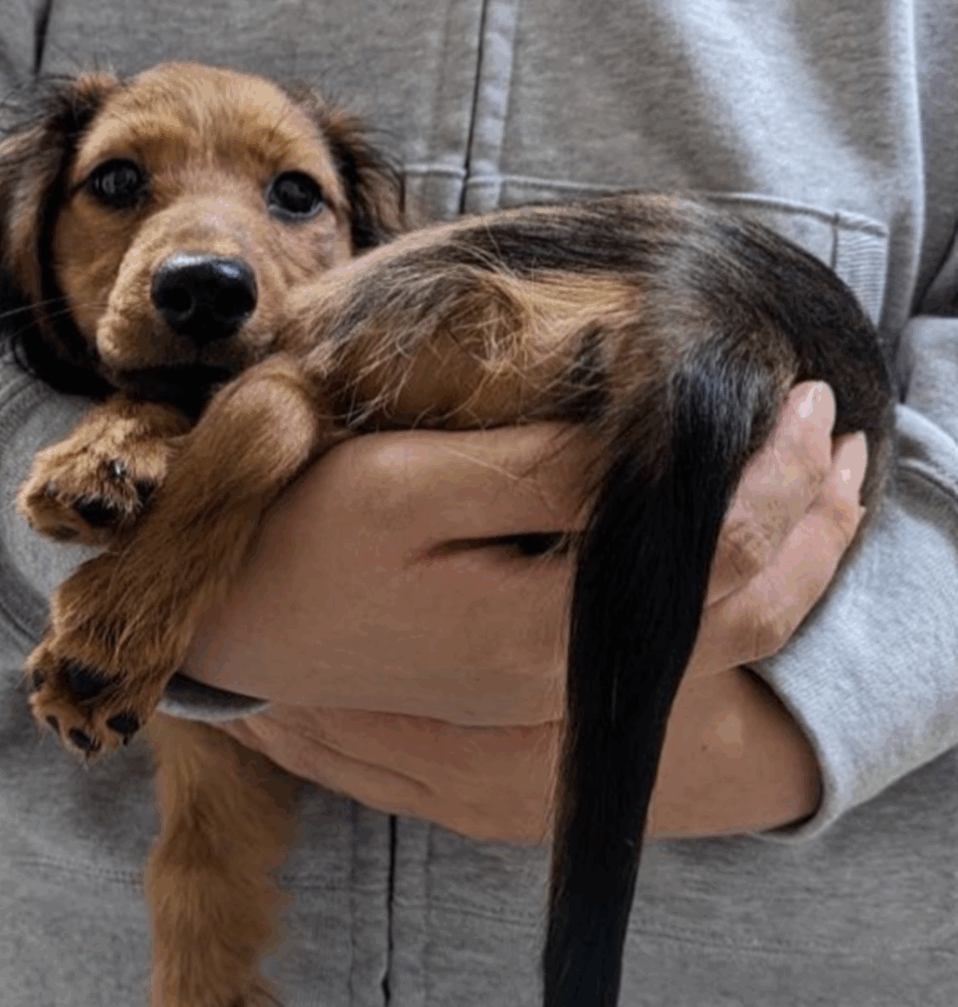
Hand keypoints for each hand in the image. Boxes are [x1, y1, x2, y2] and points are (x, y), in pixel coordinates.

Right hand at [182, 382, 867, 840]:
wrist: (237, 624)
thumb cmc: (304, 541)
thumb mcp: (410, 486)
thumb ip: (539, 472)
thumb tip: (647, 440)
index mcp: (542, 634)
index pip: (717, 560)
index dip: (777, 477)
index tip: (803, 396)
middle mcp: (563, 677)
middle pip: (743, 614)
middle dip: (812, 524)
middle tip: (843, 439)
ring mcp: (549, 684)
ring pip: (719, 638)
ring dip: (788, 563)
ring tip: (824, 492)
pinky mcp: (529, 672)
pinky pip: (671, 641)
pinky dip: (735, 590)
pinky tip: (740, 545)